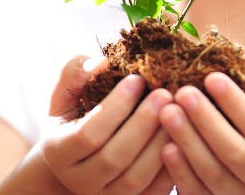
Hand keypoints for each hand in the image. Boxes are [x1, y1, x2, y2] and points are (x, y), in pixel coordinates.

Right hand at [0, 55, 174, 194]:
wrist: (81, 161)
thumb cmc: (77, 117)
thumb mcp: (67, 94)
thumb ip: (76, 72)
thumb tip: (102, 62)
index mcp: (59, 152)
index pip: (88, 133)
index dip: (115, 106)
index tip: (137, 78)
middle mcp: (80, 181)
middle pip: (114, 158)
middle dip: (143, 123)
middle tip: (165, 92)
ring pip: (137, 178)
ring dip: (160, 142)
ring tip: (178, 111)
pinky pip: (156, 191)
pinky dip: (173, 164)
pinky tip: (184, 134)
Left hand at [159, 72, 244, 194]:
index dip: (236, 104)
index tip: (211, 77)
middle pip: (236, 153)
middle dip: (207, 121)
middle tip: (183, 92)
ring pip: (214, 174)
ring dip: (189, 142)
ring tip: (168, 112)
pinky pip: (198, 193)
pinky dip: (181, 172)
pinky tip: (165, 146)